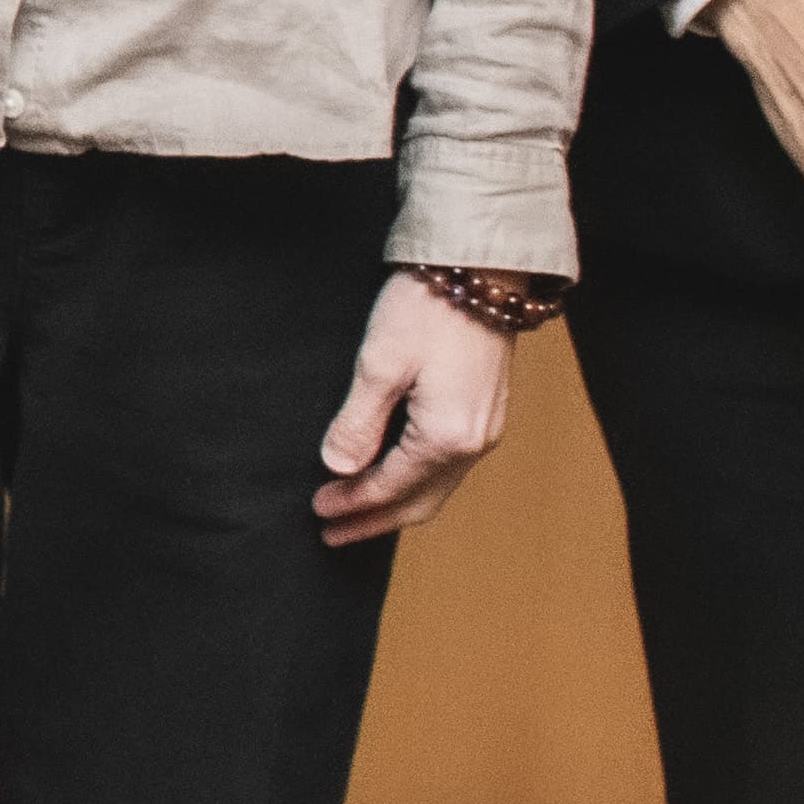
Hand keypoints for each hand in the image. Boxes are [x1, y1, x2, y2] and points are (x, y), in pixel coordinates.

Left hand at [310, 274, 517, 543]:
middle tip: (333, 534)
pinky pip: (450, 466)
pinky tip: (396, 477)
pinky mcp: (486, 410)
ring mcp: (486, 428)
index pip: (390, 487)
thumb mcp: (379, 364)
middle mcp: (474, 442)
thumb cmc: (427, 308)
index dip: (352, 504)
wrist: (482, 269)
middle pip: (420, 501)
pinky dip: (419, 481)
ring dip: (397, 503)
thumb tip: (338, 468)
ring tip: (358, 513)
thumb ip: (358, 422)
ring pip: (438, 487)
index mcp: (447, 436)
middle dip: (375, 520)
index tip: (317, 513)